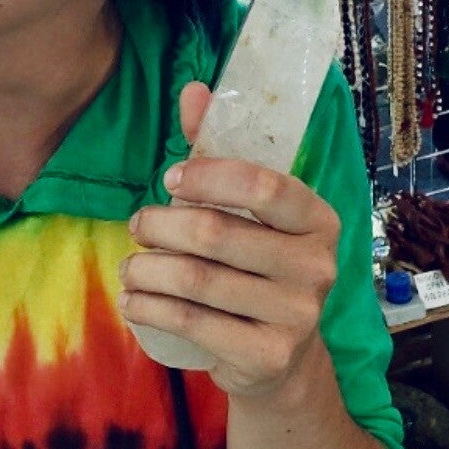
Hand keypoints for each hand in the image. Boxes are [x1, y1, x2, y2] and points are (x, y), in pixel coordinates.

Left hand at [119, 83, 340, 401]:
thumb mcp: (245, 210)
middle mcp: (317, 266)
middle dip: (159, 226)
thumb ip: (217, 151)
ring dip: (145, 270)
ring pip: (195, 279)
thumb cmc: (256, 267)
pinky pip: (189, 322)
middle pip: (215, 234)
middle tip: (137, 227)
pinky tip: (133, 302)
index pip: (264, 186)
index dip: (208, 177)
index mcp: (318, 220)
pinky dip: (148, 308)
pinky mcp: (267, 355)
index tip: (170, 181)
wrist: (282, 358)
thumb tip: (193, 90)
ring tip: (130, 268)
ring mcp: (296, 315)